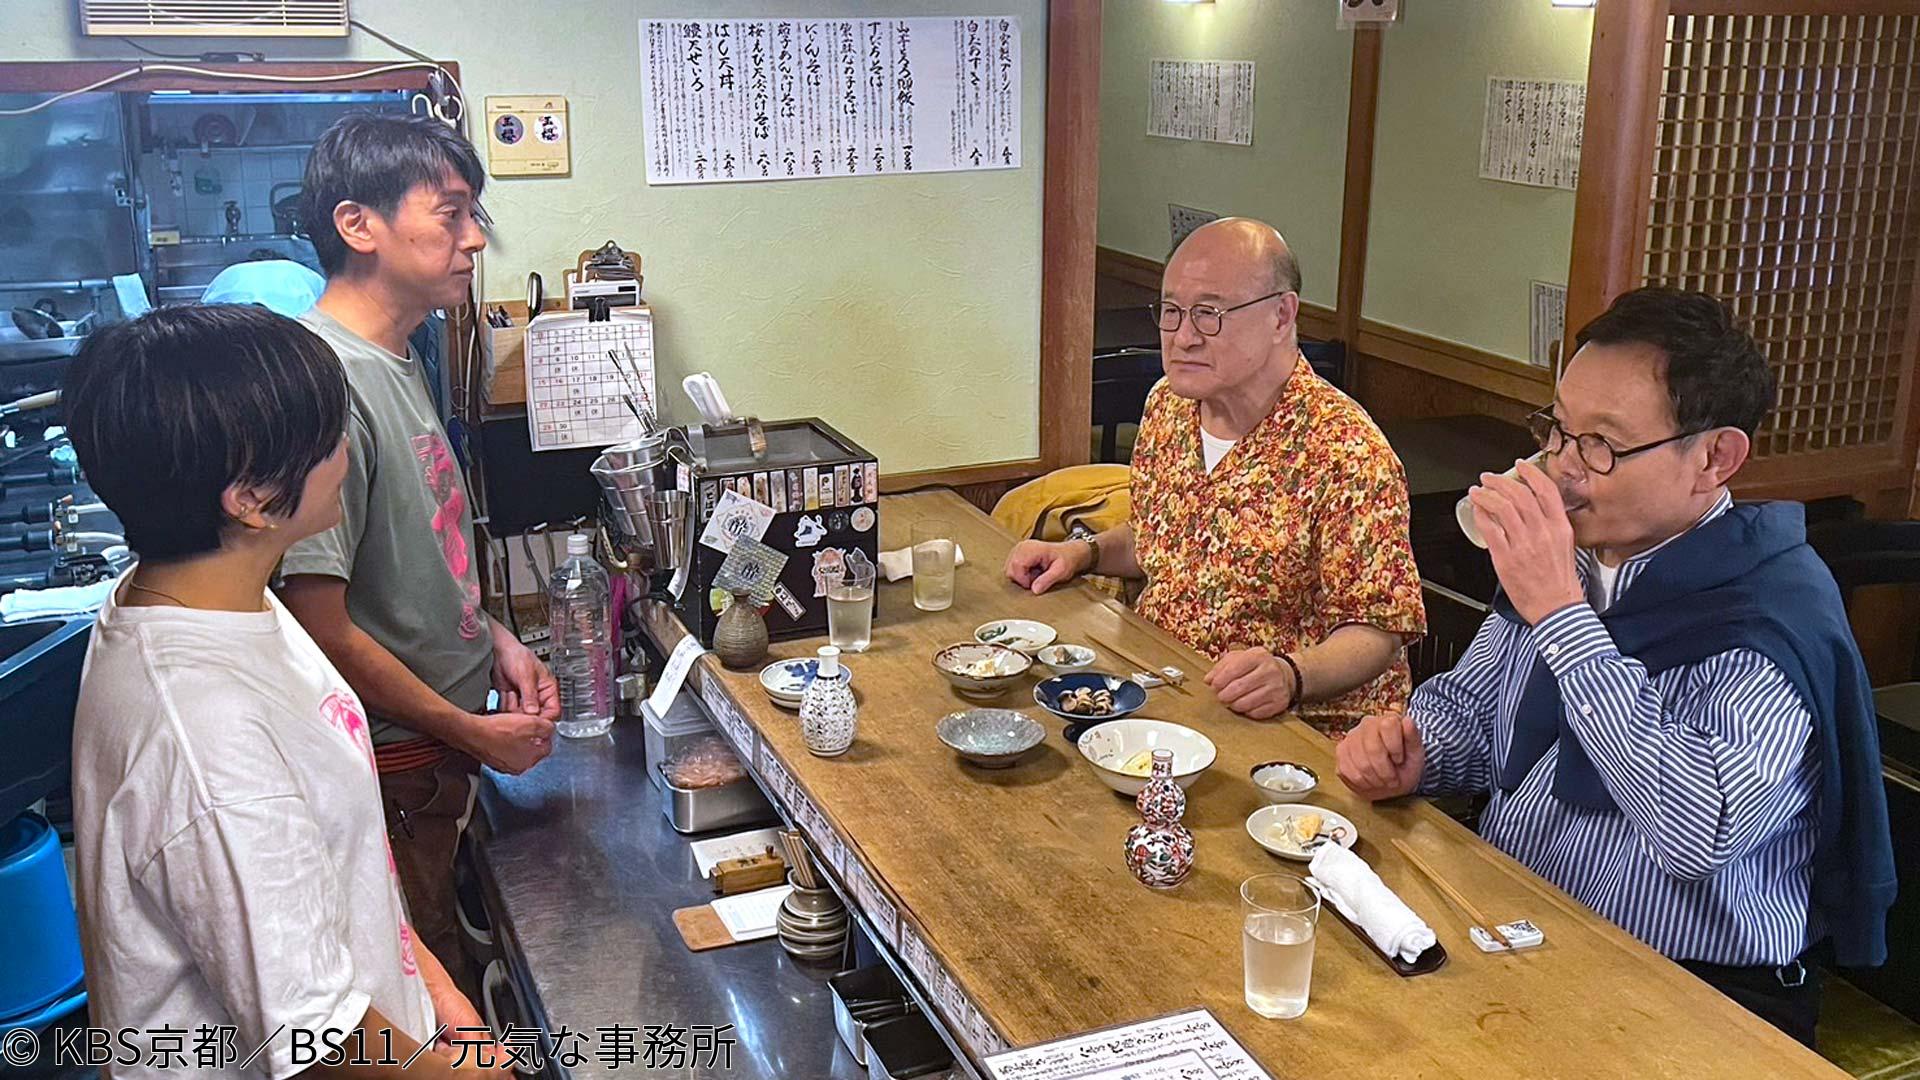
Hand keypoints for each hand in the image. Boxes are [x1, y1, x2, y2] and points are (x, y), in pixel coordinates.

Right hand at [459, 710, 553, 773]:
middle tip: (527, 725)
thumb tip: (550, 728)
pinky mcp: (492, 759)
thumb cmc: (497, 731)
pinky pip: (504, 749)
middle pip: (532, 750)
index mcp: (529, 761)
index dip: (545, 733)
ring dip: (518, 738)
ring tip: (512, 727)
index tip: (542, 725)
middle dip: (532, 737)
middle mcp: (517, 767)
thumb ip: (546, 727)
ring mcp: (503, 765)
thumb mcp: (531, 724)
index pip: (546, 748)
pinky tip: (501, 731)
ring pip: (518, 749)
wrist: (472, 733)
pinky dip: (505, 741)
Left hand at [491, 625, 559, 721]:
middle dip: (525, 714)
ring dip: (513, 708)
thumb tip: (534, 713)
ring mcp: (523, 699)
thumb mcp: (525, 675)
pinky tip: (505, 693)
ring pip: (521, 715)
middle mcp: (537, 696)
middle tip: (518, 710)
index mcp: (548, 689)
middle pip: (536, 716)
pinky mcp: (511, 700)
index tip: (535, 725)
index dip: (545, 719)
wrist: (497, 651)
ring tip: (510, 693)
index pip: (553, 710)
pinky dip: (505, 706)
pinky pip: (509, 711)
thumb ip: (530, 696)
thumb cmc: (516, 655)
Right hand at [1004, 539, 1088, 594]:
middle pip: (1010, 569)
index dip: (1024, 580)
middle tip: (1038, 578)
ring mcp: (1018, 549)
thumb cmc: (1066, 560)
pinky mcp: (1017, 554)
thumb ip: (1048, 580)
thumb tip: (1034, 590)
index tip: (1035, 584)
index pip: (1016, 566)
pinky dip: (1021, 574)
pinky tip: (1032, 572)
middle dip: (1022, 579)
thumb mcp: (1061, 571)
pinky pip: (1011, 569)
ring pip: (1009, 570)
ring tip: (1036, 574)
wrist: (1069, 553)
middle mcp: (1022, 546)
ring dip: (1022, 577)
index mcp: (1032, 548)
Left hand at [1204, 647, 1295, 719]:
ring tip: (1231, 701)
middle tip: (1220, 696)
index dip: (1219, 680)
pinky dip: (1246, 711)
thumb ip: (1221, 667)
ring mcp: (1277, 688)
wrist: (1284, 674)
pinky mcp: (1280, 703)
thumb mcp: (1239, 658)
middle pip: (1238, 688)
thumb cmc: (1256, 666)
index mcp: (1258, 656)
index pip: (1233, 669)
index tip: (1213, 686)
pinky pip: (1255, 713)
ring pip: (1245, 703)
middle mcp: (1270, 671)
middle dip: (1224, 695)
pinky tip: (1245, 705)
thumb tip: (1208, 680)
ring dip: (1233, 705)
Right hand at [1335, 713, 1425, 799]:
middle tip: (1392, 780)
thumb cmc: (1406, 765)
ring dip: (1374, 779)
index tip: (1400, 760)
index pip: (1388, 725)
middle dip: (1385, 771)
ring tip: (1382, 781)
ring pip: (1360, 763)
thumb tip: (1407, 721)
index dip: (1395, 747)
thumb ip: (1413, 737)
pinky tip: (1370, 780)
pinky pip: (1347, 770)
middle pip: (1372, 748)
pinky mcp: (1341, 751)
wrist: (1392, 779)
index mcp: (1388, 720)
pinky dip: (1362, 782)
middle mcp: (1367, 724)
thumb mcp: (1416, 753)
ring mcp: (1351, 737)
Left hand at [1467, 460, 1583, 624]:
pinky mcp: (1506, 558)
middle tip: (1489, 477)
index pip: (1546, 491)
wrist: (1557, 609)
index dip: (1531, 473)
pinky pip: (1489, 530)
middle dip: (1501, 481)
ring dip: (1486, 495)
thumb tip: (1531, 510)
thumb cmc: (1561, 582)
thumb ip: (1550, 526)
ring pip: (1502, 508)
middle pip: (1519, 495)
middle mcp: (1543, 532)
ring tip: (1478, 491)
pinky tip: (1476, 510)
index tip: (1520, 465)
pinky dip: (1481, 516)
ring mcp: (1523, 545)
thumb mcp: (1565, 546)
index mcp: (1561, 528)